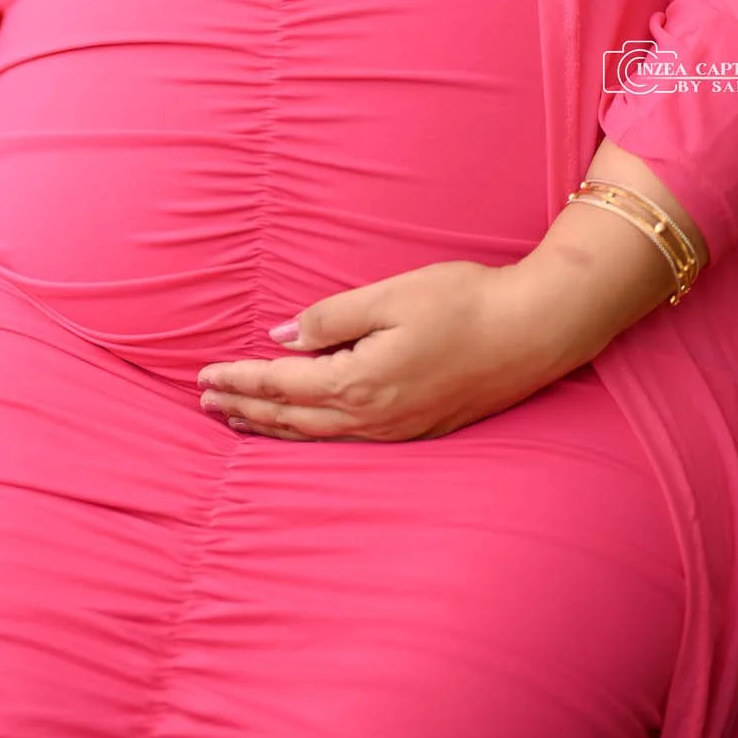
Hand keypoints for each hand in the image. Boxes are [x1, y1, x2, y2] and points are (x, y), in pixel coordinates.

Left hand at [195, 260, 559, 442]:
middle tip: (206, 404)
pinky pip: (348, 440)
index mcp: (359, 382)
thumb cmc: (463, 302)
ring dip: (274, 428)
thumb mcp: (390, 296)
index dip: (239, 381)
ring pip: (318, 437)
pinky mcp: (419, 428)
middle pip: (292, 420)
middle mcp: (374, 417)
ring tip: (240, 421)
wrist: (534, 329)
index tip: (203, 377)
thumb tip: (281, 337)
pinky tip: (306, 428)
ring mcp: (398, 429)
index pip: (280, 387)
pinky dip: (313, 435)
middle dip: (245, 411)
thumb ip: (331, 319)